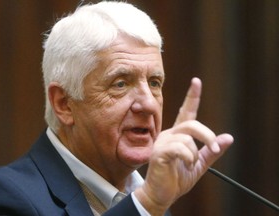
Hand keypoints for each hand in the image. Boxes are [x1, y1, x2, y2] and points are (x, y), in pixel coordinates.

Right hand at [135, 77, 233, 214]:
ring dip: (195, 153)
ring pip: (187, 138)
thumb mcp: (199, 164)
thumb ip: (212, 151)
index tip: (196, 81)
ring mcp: (162, 142)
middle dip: (207, 135)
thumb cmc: (177, 178)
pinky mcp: (159, 152)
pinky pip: (179, 148)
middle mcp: (169, 135)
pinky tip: (185, 164)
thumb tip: (229, 137)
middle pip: (191, 123)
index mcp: (177, 135)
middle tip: (215, 148)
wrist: (161, 194)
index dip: (192, 97)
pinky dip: (188, 157)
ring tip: (190, 164)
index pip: (186, 112)